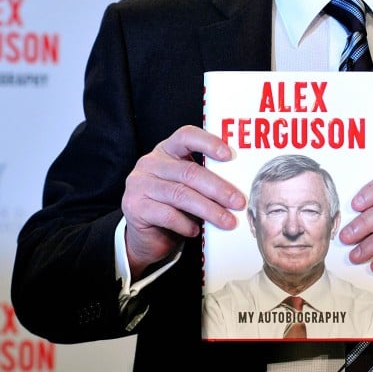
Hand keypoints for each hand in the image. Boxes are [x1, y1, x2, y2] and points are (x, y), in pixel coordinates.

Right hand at [121, 125, 245, 278]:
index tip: (229, 155)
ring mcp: (139, 184)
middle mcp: (150, 163)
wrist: (144, 236)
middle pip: (189, 171)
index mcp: (167, 150)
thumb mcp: (189, 187)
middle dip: (218, 188)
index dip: (208, 142)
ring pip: (180, 195)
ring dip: (208, 210)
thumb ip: (206, 181)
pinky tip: (196, 230)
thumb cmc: (174, 207)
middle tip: (238, 202)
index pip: (186, 136)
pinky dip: (186, 224)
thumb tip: (238, 189)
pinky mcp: (134, 206)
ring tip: (227, 221)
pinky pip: (167, 214)